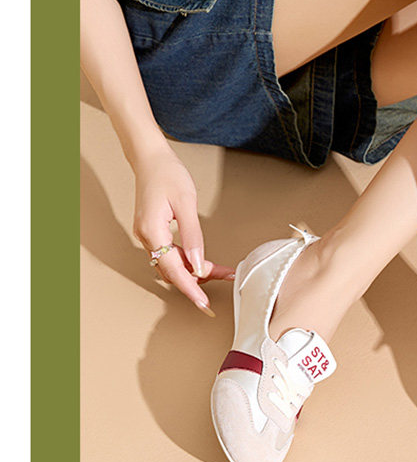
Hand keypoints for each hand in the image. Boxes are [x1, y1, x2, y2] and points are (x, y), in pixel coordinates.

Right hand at [132, 144, 234, 314]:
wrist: (150, 158)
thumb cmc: (168, 174)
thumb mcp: (186, 203)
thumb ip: (193, 236)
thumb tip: (197, 264)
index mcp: (152, 231)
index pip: (172, 269)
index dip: (190, 288)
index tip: (203, 302)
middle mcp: (146, 238)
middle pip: (172, 271)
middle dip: (198, 279)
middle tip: (225, 276)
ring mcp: (148, 236)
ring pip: (172, 264)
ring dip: (194, 270)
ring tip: (221, 270)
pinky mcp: (153, 232)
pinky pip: (170, 254)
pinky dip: (187, 260)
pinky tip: (202, 260)